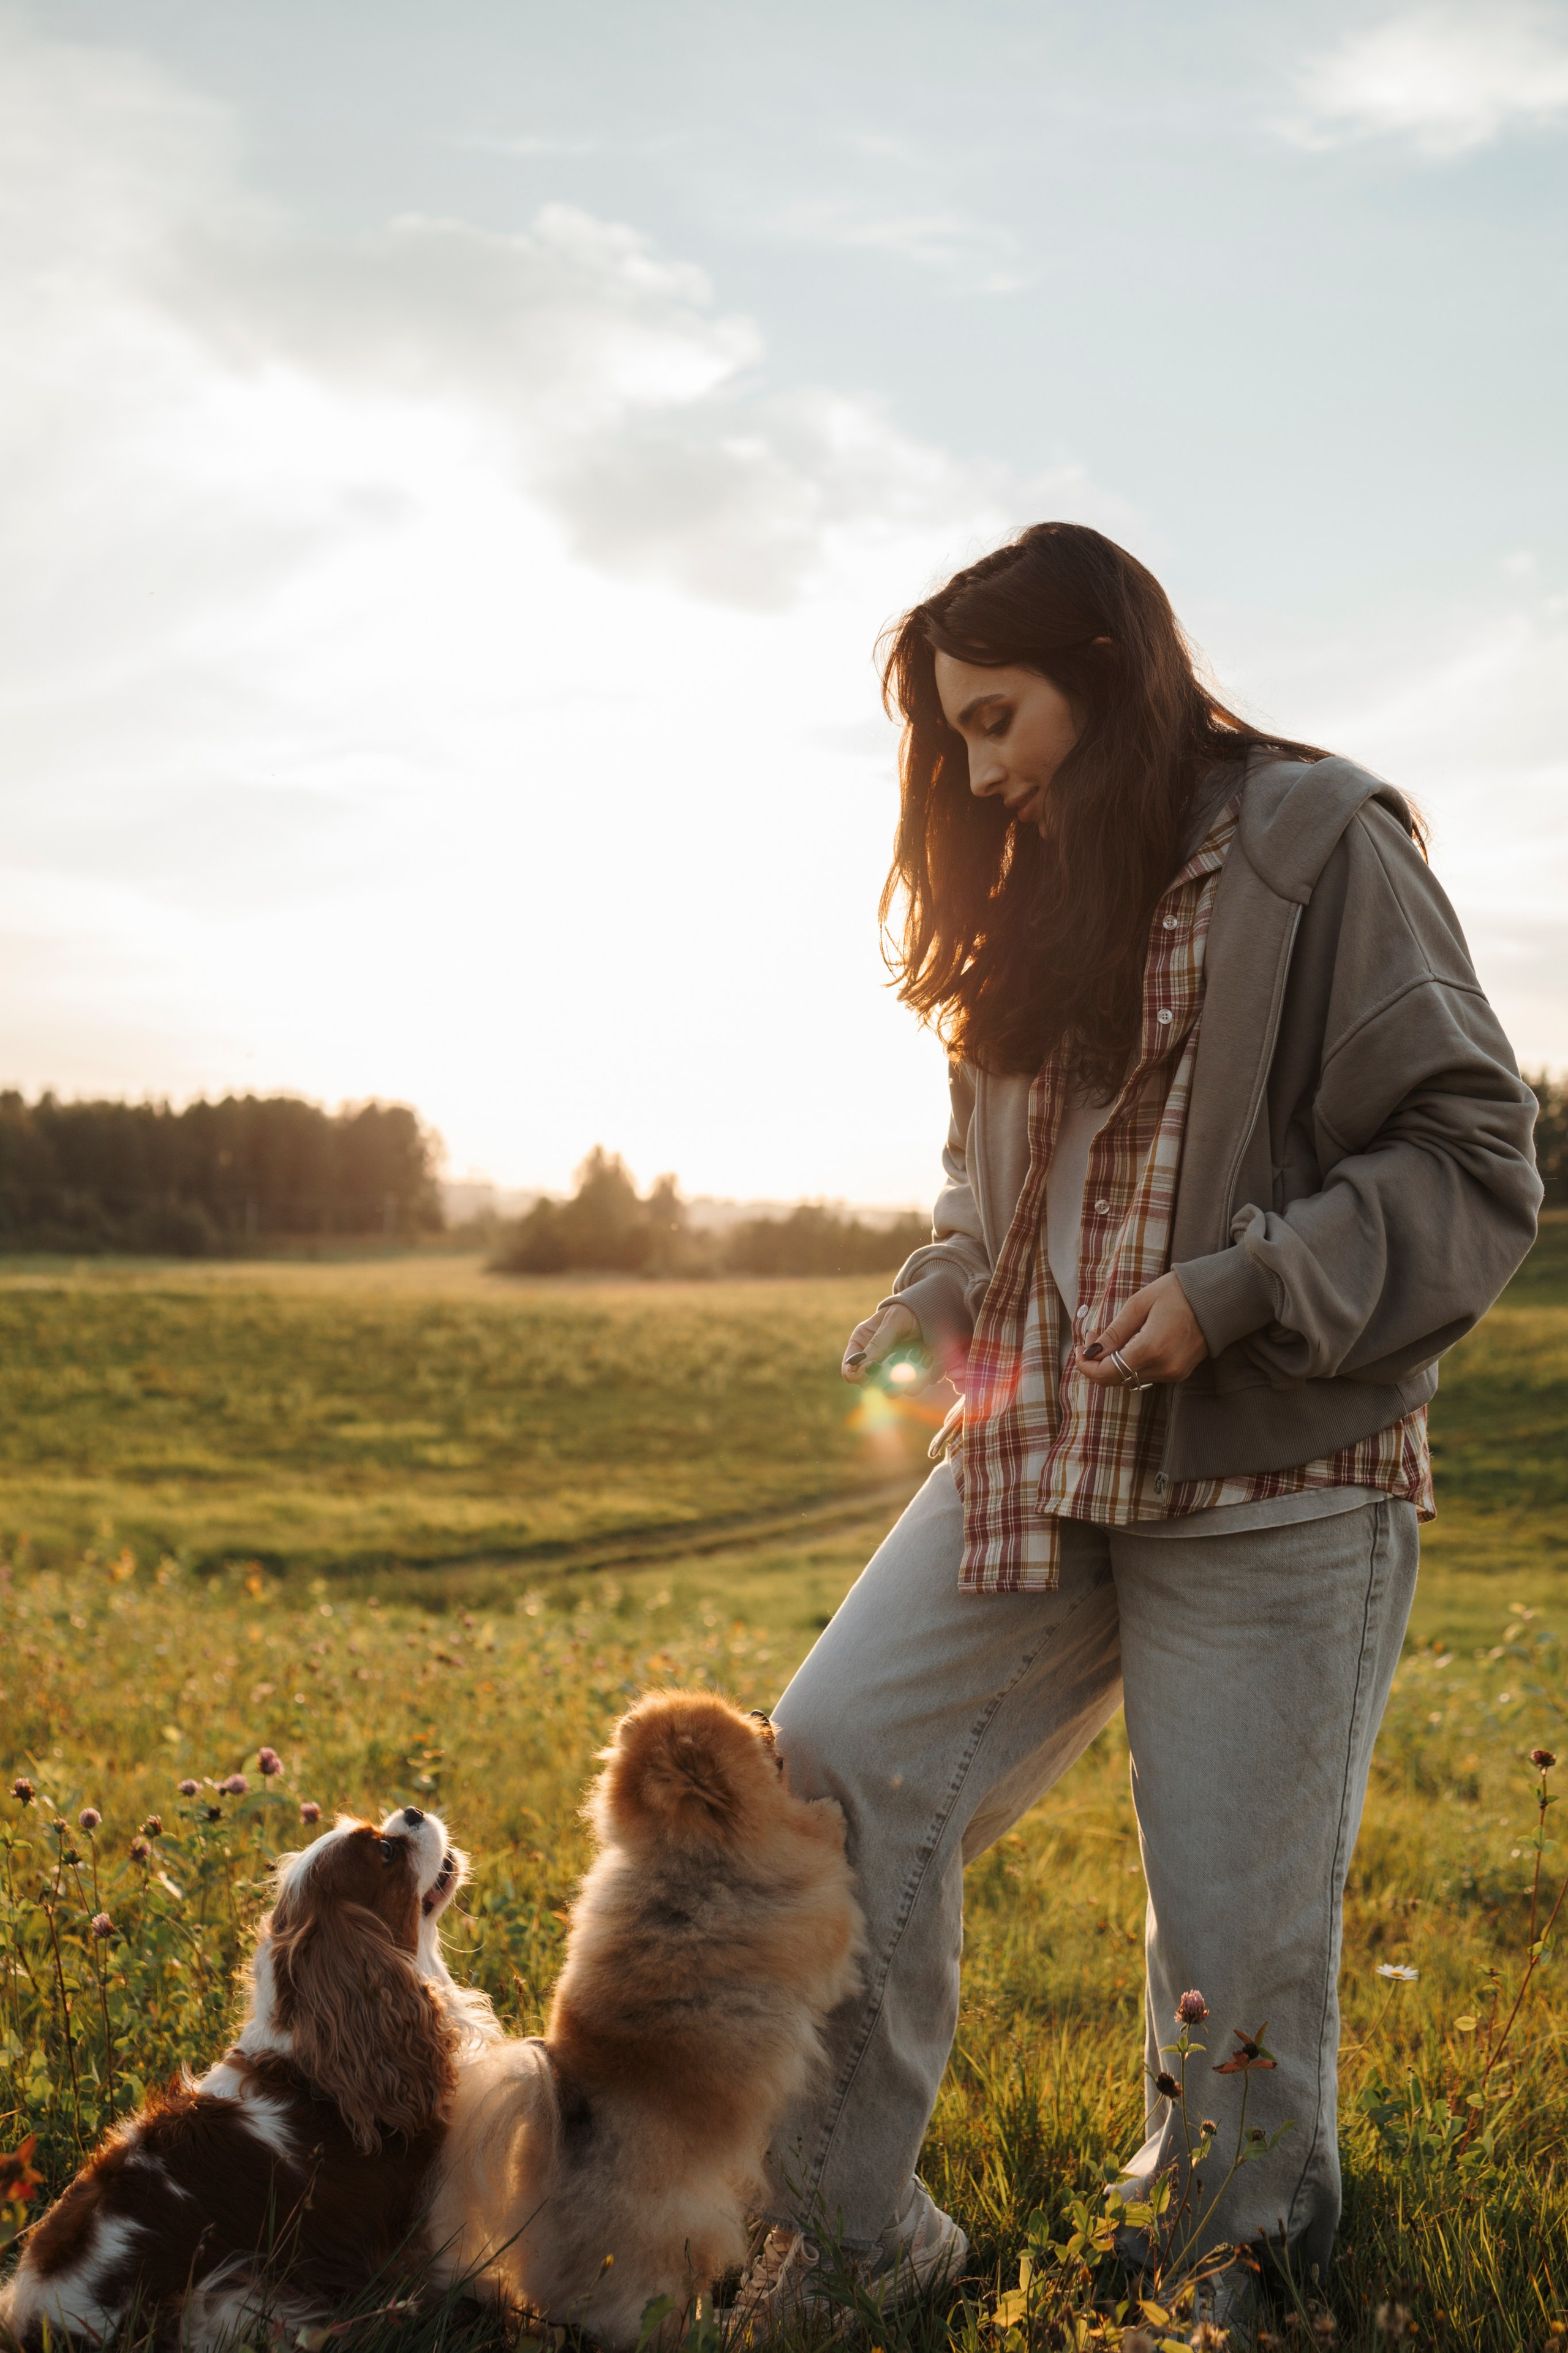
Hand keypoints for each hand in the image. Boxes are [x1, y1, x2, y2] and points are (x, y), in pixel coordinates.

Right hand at [841, 1301, 920, 1384]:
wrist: (932, 1313)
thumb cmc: (908, 1312)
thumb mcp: (893, 1321)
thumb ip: (879, 1342)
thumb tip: (863, 1365)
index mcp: (861, 1346)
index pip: (849, 1371)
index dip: (859, 1374)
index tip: (875, 1365)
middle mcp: (873, 1363)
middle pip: (869, 1386)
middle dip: (885, 1375)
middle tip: (899, 1355)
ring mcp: (891, 1373)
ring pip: (890, 1392)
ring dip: (905, 1377)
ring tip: (917, 1354)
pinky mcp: (910, 1378)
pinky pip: (912, 1389)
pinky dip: (921, 1377)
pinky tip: (926, 1358)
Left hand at [1075, 1272, 1207, 1387]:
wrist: (1217, 1298)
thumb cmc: (1177, 1293)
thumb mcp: (1139, 1304)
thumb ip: (1114, 1332)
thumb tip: (1091, 1352)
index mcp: (1151, 1348)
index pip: (1108, 1373)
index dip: (1087, 1365)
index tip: (1080, 1348)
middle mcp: (1164, 1367)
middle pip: (1117, 1379)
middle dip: (1097, 1363)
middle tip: (1092, 1338)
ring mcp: (1174, 1373)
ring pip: (1130, 1380)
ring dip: (1114, 1364)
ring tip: (1111, 1339)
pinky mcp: (1180, 1373)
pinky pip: (1146, 1376)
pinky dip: (1131, 1365)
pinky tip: (1130, 1345)